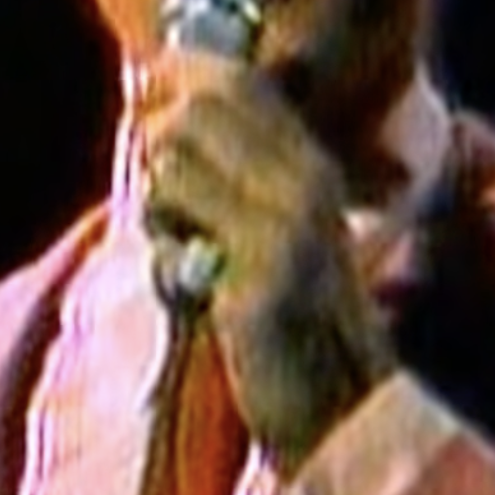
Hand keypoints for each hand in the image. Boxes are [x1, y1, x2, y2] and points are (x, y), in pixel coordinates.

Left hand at [140, 51, 396, 472]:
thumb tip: (154, 117)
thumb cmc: (291, 327)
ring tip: (189, 255)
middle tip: (172, 211)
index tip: (157, 121)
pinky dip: (165, 254)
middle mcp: (306, 182)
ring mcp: (286, 224)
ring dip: (159, 208)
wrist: (339, 411)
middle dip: (161, 151)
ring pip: (173, 159)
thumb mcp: (275, 234)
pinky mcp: (260, 271)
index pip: (236, 83)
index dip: (180, 87)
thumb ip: (229, 178)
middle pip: (196, 109)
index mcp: (312, 168)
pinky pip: (171, 225)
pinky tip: (197, 290)